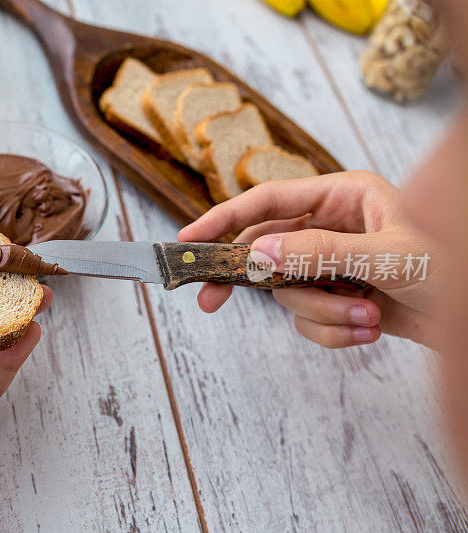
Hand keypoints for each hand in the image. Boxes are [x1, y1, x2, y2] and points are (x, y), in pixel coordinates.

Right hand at [178, 171, 441, 348]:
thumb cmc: (453, 269)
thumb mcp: (389, 258)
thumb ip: (321, 254)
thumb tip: (258, 255)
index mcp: (343, 196)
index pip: (268, 201)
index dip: (225, 219)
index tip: (190, 240)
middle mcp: (331, 227)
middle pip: (266, 251)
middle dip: (256, 283)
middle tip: (210, 301)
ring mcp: (331, 264)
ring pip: (289, 292)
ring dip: (322, 314)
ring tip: (365, 318)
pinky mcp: (336, 297)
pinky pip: (308, 319)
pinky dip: (333, 331)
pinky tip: (368, 330)